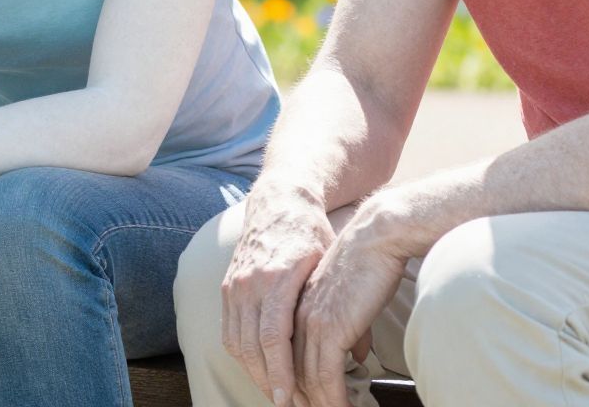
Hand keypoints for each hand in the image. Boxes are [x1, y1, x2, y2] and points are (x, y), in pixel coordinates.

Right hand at [222, 186, 336, 404]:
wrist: (280, 201)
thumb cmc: (312, 233)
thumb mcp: (332, 264)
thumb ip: (344, 308)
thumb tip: (361, 354)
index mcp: (279, 277)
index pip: (274, 336)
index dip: (282, 371)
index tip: (291, 397)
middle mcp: (251, 282)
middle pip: (253, 347)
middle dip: (270, 382)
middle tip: (289, 405)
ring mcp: (235, 285)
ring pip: (238, 343)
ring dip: (256, 374)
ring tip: (277, 394)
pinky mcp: (227, 287)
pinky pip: (229, 331)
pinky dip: (243, 356)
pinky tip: (259, 369)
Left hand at [293, 204, 408, 406]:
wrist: (375, 237)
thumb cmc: (366, 262)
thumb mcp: (345, 295)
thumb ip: (345, 324)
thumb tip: (356, 353)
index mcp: (291, 306)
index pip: (283, 356)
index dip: (291, 384)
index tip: (301, 403)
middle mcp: (294, 316)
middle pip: (288, 372)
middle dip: (300, 400)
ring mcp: (310, 323)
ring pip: (306, 379)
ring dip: (318, 405)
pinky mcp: (330, 328)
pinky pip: (326, 376)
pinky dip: (334, 399)